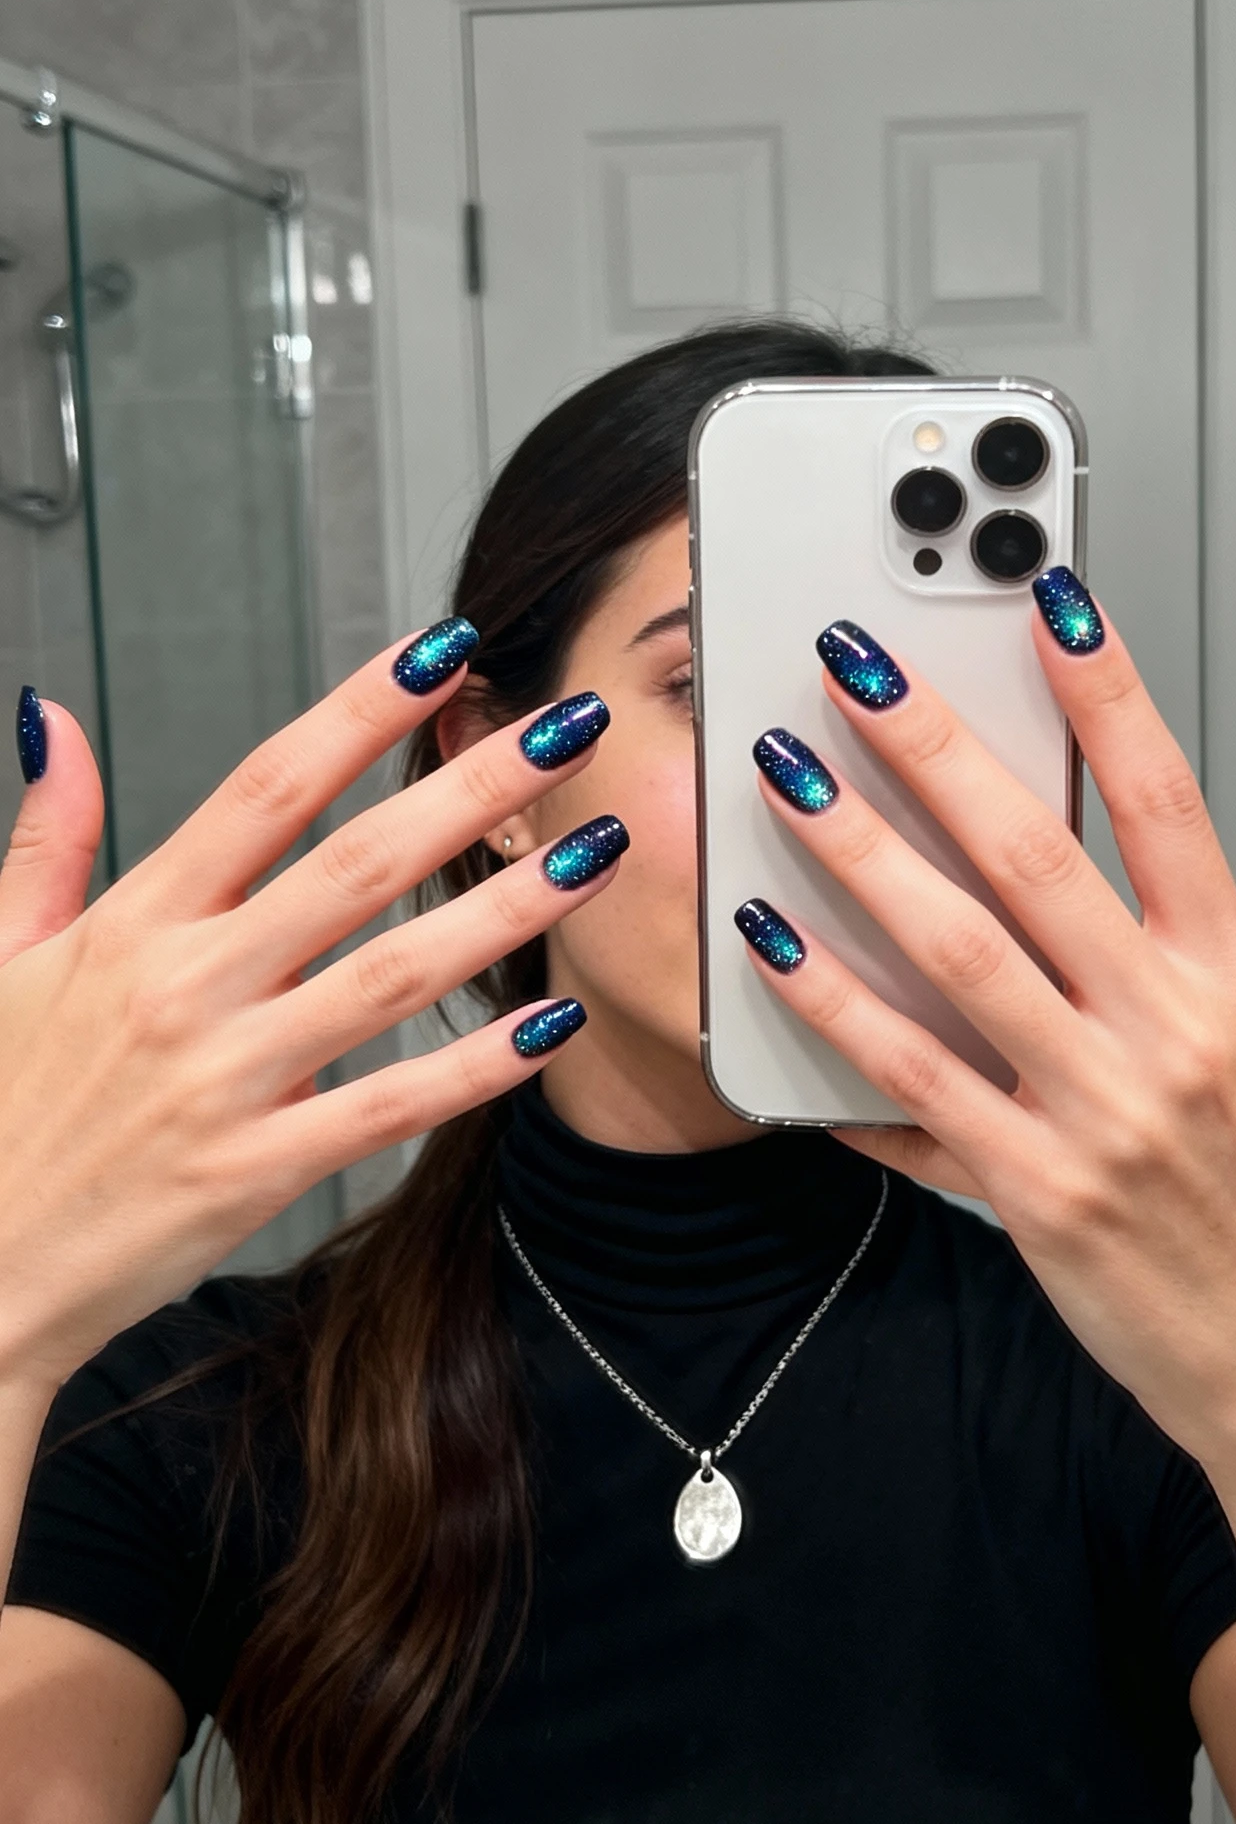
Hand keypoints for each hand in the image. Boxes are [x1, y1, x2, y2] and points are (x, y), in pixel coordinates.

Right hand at [0, 637, 621, 1395]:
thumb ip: (45, 836)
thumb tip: (54, 719)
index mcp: (132, 924)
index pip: (267, 788)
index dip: (362, 712)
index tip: (442, 652)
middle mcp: (188, 988)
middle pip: (356, 864)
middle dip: (472, 787)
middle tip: (568, 726)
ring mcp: (228, 1081)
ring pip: (393, 976)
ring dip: (503, 908)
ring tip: (593, 852)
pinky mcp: (255, 1172)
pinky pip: (387, 1109)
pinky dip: (474, 1068)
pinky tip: (550, 1023)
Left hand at [739, 590, 1235, 1483]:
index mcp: (1230, 980)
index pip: (1163, 801)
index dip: (1105, 692)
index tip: (1047, 602)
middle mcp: (1159, 1030)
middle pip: (1032, 856)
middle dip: (934, 748)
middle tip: (853, 670)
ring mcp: (1090, 1109)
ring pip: (954, 955)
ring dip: (859, 858)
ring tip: (784, 782)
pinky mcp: (1028, 1188)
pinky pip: (913, 1086)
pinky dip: (840, 1018)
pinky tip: (774, 953)